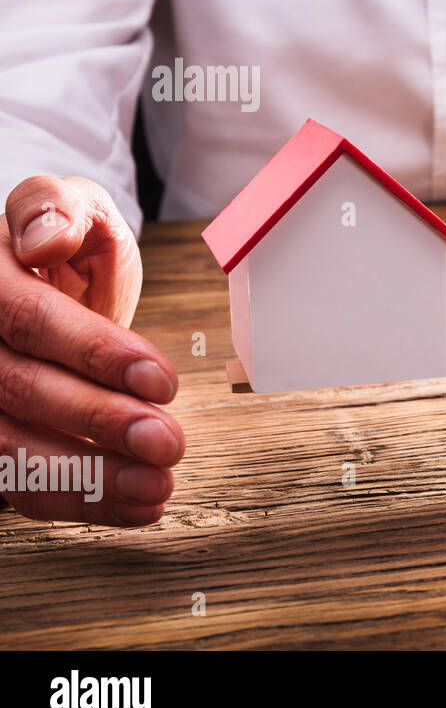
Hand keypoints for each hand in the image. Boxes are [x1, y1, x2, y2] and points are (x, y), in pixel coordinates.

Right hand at [0, 176, 182, 524]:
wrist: (44, 275)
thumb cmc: (62, 240)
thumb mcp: (70, 204)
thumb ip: (57, 209)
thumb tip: (46, 238)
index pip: (31, 321)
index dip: (96, 353)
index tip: (163, 379)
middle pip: (22, 390)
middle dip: (101, 421)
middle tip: (168, 442)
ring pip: (11, 447)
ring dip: (90, 478)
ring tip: (157, 486)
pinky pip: (18, 481)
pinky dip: (80, 499)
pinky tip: (136, 503)